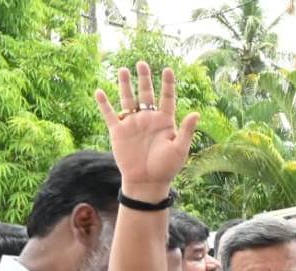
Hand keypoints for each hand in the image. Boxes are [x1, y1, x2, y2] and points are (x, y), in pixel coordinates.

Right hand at [94, 62, 198, 198]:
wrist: (147, 182)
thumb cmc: (167, 167)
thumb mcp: (180, 149)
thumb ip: (186, 130)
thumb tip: (196, 113)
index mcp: (165, 121)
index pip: (167, 98)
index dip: (168, 84)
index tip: (168, 69)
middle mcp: (148, 119)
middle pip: (146, 94)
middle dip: (144, 78)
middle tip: (142, 63)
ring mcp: (133, 123)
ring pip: (127, 99)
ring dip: (125, 84)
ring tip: (123, 69)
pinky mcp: (118, 131)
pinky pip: (110, 114)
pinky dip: (104, 104)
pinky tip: (99, 91)